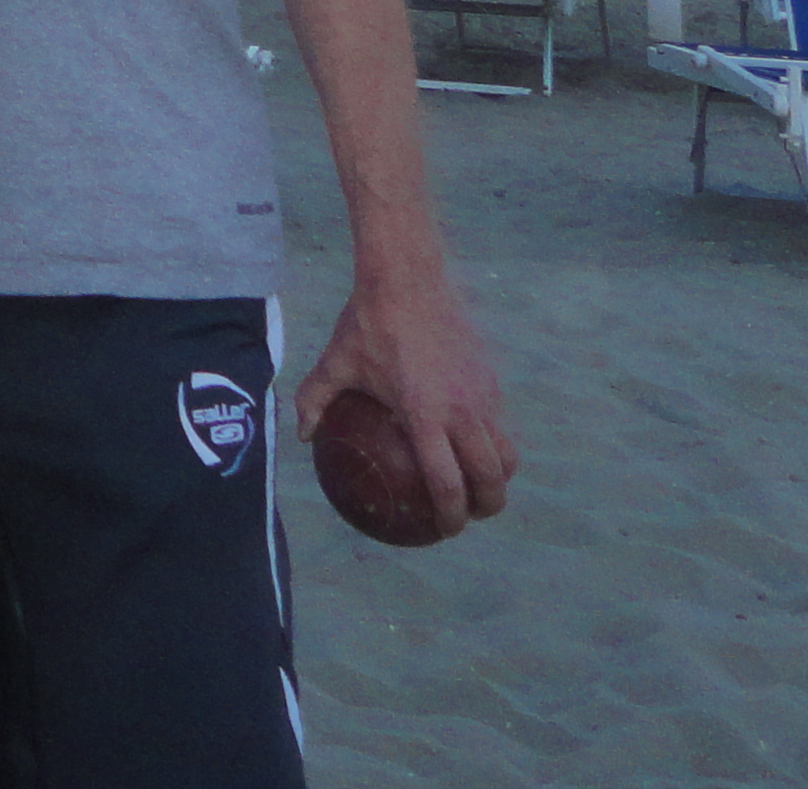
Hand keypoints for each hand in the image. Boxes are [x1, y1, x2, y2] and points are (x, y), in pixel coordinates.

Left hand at [292, 276, 513, 536]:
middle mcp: (462, 412)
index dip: (450, 516)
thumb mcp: (335, 363)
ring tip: (481, 487)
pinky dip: (496, 442)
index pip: (447, 483)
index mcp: (425, 416)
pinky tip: (476, 442)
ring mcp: (483, 395)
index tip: (443, 529)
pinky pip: (502, 423)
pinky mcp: (492, 379)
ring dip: (498, 477)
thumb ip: (315, 400)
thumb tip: (302, 435)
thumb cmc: (368, 322)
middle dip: (485, 507)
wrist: (408, 277)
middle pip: (490, 478)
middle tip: (468, 514)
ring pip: (506, 453)